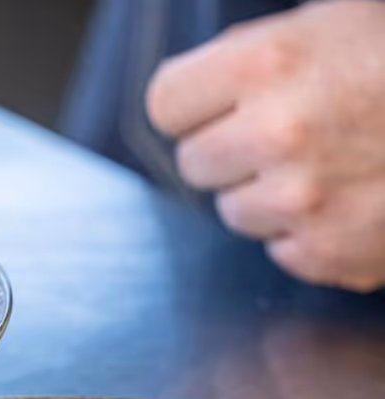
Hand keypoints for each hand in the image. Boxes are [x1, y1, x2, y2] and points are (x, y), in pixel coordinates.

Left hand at [147, 0, 384, 291]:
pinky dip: (310, 233)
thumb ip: (258, 56)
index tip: (214, 106)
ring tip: (333, 164)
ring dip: (269, 194)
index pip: (165, 103)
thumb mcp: (338, 21)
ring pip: (234, 211)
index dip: (193, 106)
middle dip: (232, 150)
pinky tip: (356, 198)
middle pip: (195, 162)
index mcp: (268, 63)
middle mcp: (276, 132)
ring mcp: (301, 200)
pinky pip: (282, 250)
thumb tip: (200, 91)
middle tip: (287, 133)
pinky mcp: (328, 252)